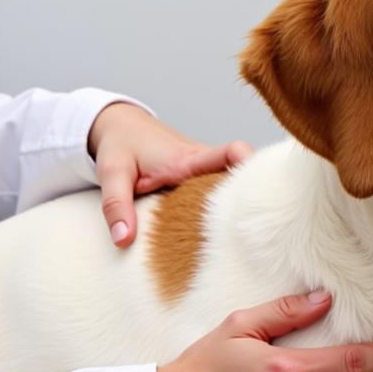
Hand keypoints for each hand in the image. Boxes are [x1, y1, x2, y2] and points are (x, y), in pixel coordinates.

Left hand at [87, 102, 252, 246]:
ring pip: (231, 192)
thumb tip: (124, 241)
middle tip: (259, 236)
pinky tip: (221, 240)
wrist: (122, 125)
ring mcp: (205, 174)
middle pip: (240, 182)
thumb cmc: (120, 144)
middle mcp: (203, 165)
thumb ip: (116, 206)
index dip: (247, 166)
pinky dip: (222, 213)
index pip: (227, 155)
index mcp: (186, 160)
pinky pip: (219, 196)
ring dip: (237, 212)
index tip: (261, 185)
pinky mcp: (201, 181)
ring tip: (247, 246)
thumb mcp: (111, 173)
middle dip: (252, 205)